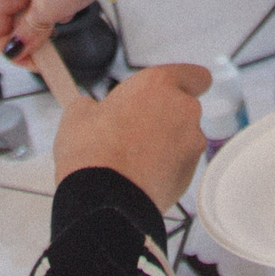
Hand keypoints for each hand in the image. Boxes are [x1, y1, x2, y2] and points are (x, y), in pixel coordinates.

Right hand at [0, 0, 98, 59]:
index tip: (33, 62)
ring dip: (44, 23)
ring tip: (64, 18)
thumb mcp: (47, 9)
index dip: (11, 51)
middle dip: (30, 37)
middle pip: (10, 21)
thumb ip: (28, 33)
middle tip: (50, 48)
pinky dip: (55, 8)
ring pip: (29, 11)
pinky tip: (70, 5)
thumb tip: (16, 49)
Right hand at [52, 62, 212, 209]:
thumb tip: (92, 111)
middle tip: (134, 130)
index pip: (195, 75)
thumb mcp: (78, 114)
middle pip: (184, 108)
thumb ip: (96, 105)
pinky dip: (167, 169)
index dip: (184, 84)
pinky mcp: (190, 174)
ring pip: (184, 138)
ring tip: (134, 159)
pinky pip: (181, 165)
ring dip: (167, 144)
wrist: (104, 200)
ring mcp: (191, 143)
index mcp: (159, 84)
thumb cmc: (91, 151)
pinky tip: (140, 177)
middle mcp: (183, 109)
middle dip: (165, 118)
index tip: (169, 93)